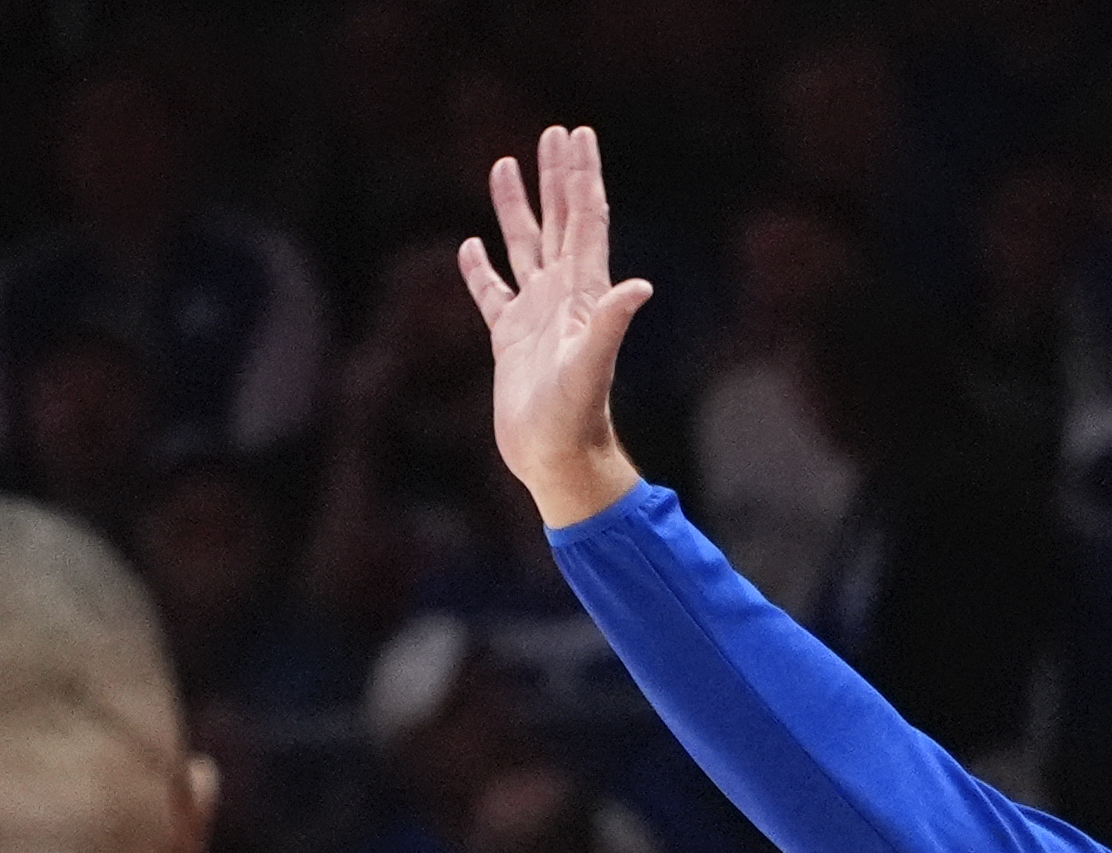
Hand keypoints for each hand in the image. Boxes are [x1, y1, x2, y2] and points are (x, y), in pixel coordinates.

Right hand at [457, 125, 652, 526]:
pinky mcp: (508, 339)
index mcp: (584, 293)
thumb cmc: (578, 419)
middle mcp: (562, 297)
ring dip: (516, 207)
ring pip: (523, 246)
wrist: (560, 461)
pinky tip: (469, 246)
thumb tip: (641, 286)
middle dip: (556, 176)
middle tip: (554, 132)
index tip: (576, 134)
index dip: (580, 176)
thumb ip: (612, 323)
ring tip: (505, 164)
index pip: (585, 220)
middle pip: (560, 221)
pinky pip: (491, 292)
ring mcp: (534, 315)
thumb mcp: (593, 366)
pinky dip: (480, 268)